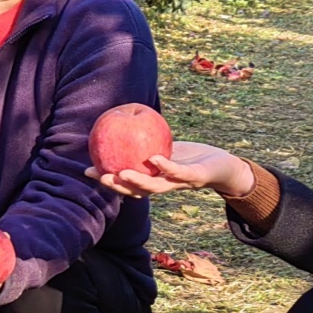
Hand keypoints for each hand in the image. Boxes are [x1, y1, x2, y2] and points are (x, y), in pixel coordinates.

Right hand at [87, 141, 253, 197]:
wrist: (223, 166)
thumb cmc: (192, 155)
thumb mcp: (167, 145)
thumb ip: (147, 139)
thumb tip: (123, 121)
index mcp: (154, 180)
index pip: (126, 184)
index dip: (107, 180)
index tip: (89, 170)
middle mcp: (163, 186)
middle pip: (136, 191)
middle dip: (117, 186)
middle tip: (101, 176)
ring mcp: (179, 184)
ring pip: (155, 187)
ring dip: (137, 183)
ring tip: (122, 173)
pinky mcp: (195, 177)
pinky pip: (177, 173)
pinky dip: (165, 166)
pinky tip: (153, 158)